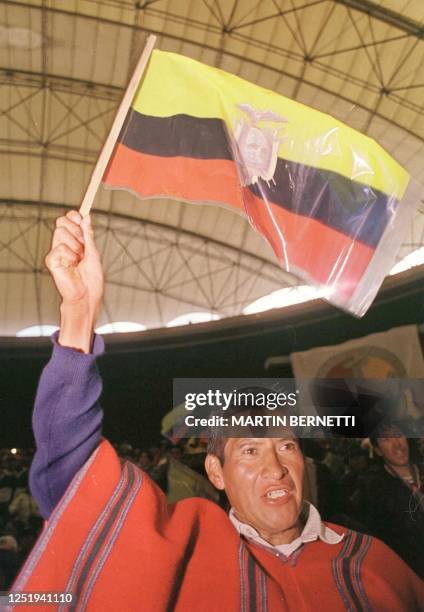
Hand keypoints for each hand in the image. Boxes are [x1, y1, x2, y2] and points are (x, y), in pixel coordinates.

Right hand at [45, 210, 103, 351]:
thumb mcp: (94, 252)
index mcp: (73, 241)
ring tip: (79, 260)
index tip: (81, 218)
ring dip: (76, 246)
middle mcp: (63, 244)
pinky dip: (70, 256)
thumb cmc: (92, 278)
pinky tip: (72, 266)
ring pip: (60, 233)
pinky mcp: (51, 261)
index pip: (68, 220)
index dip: (73, 216)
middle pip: (61, 222)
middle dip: (75, 230)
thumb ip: (88, 235)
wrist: (88, 294)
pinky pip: (59, 247)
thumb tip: (86, 217)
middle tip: (83, 245)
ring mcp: (56, 252)